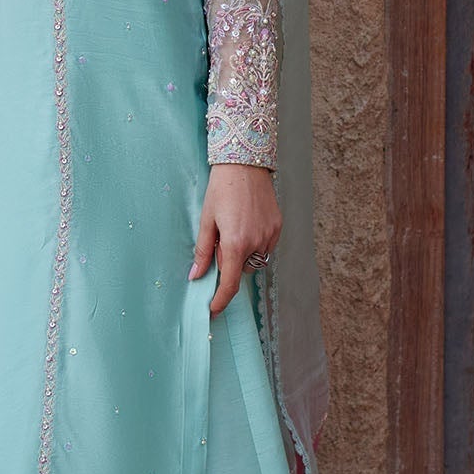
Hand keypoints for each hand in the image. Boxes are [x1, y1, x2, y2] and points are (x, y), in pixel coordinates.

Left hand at [188, 163, 280, 316]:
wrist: (245, 163)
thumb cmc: (221, 189)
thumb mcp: (206, 219)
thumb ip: (202, 251)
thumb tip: (196, 276)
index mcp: (235, 243)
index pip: (229, 284)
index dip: (220, 300)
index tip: (213, 309)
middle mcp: (256, 242)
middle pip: (241, 270)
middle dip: (229, 263)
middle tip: (219, 240)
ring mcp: (270, 235)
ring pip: (254, 259)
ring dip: (243, 254)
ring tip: (233, 227)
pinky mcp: (278, 226)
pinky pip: (266, 246)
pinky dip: (255, 243)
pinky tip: (246, 223)